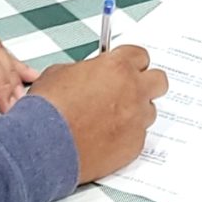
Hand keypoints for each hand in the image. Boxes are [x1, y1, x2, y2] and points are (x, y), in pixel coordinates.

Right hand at [27, 45, 168, 183]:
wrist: (43, 143)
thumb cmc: (48, 109)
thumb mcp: (60, 73)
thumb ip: (84, 70)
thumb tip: (87, 74)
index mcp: (116, 67)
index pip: (140, 56)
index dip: (130, 63)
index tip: (126, 68)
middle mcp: (133, 91)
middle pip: (158, 81)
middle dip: (146, 84)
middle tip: (130, 90)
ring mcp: (136, 120)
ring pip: (149, 111)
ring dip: (135, 112)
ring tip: (111, 120)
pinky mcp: (134, 145)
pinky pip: (138, 136)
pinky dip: (126, 136)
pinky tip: (106, 138)